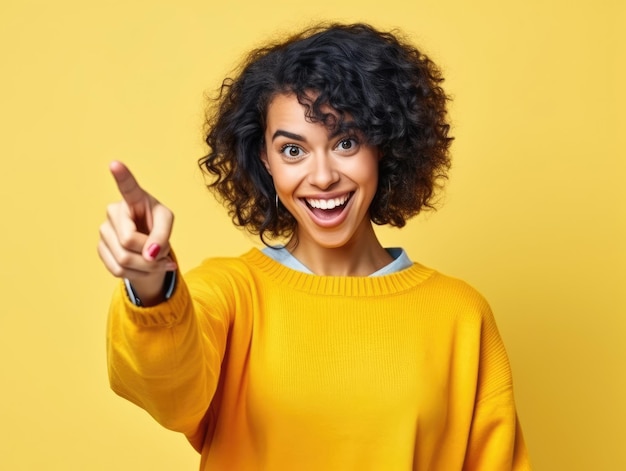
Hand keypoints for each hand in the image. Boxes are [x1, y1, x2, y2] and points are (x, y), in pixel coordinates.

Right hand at [97, 161, 175, 304]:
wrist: (148, 247)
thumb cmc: (157, 227)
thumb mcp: (167, 225)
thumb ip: (162, 237)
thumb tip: (150, 255)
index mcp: (134, 199)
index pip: (127, 187)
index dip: (121, 176)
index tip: (115, 164)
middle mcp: (114, 211)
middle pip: (129, 242)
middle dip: (151, 255)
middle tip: (162, 254)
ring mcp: (104, 230)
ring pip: (124, 260)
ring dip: (147, 267)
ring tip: (155, 260)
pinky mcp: (100, 248)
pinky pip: (118, 270)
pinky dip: (137, 274)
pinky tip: (143, 268)